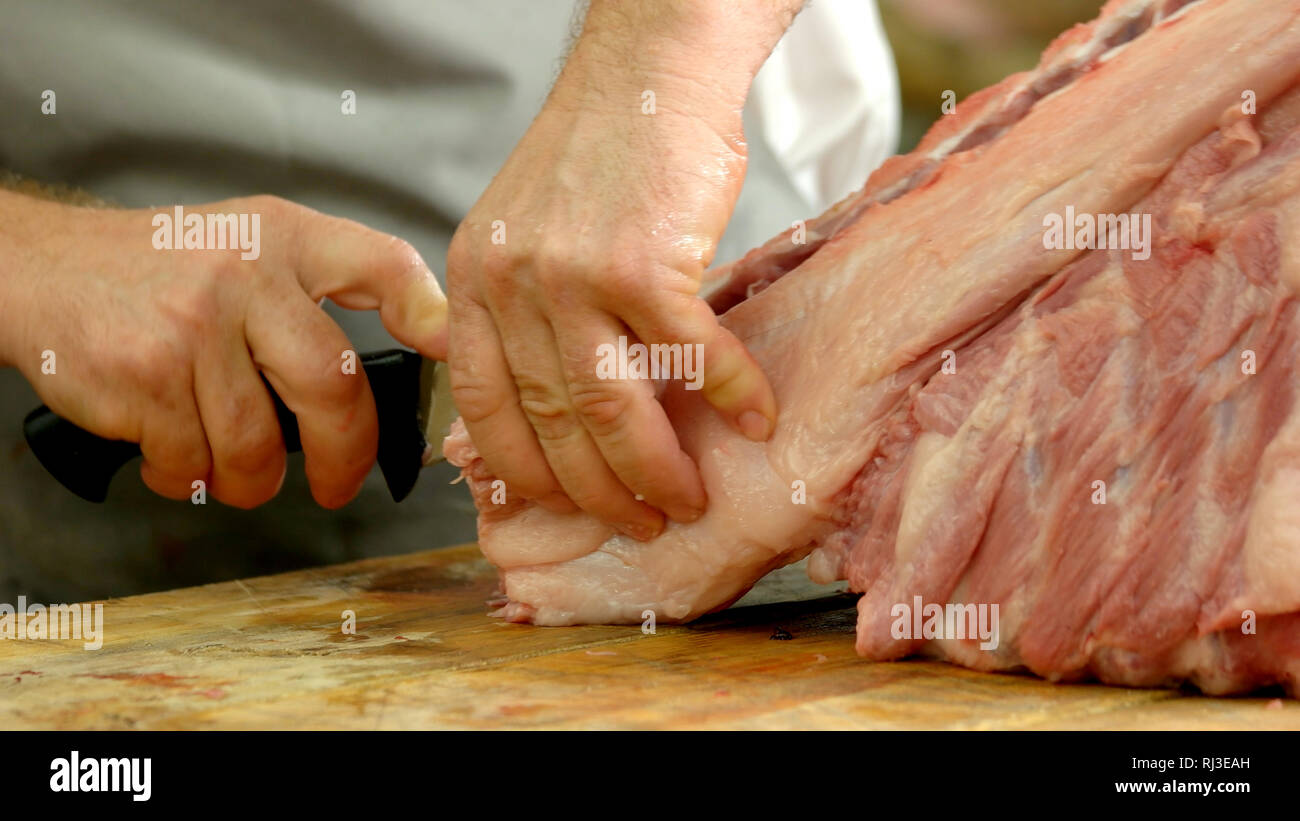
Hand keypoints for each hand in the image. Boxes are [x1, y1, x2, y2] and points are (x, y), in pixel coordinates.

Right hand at [0, 193, 447, 507]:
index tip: (448, 350)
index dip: (426, 310)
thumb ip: (323, 285)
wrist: (43, 269)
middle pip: (332, 388)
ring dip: (249, 481)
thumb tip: (421, 346)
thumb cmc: (162, 271)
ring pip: (256, 445)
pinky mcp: (146, 375)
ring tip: (232, 467)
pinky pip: (194, 461)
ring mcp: (194, 326)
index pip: (379, 263)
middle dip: (343, 457)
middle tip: (336, 484)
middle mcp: (245, 275)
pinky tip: (175, 453)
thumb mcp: (251, 245)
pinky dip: (189, 477)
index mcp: (285, 240)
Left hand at [446, 28, 780, 540]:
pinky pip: (691, 354)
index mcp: (474, 281)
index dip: (529, 472)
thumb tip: (556, 409)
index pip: (484, 406)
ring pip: (613, 408)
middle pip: (552, 421)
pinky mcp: (644, 261)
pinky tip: (756, 419)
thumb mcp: (522, 233)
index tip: (567, 506)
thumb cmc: (600, 156)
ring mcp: (573, 273)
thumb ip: (523, 316)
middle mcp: (511, 283)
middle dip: (600, 490)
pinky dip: (731, 394)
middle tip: (640, 520)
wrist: (649, 73)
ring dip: (656, 468)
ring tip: (687, 498)